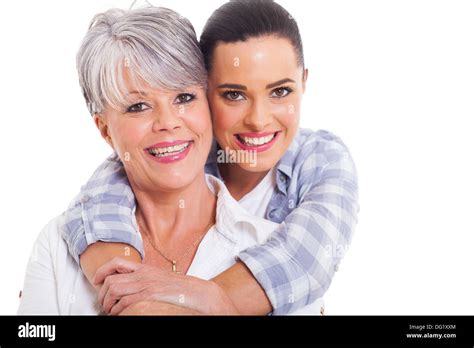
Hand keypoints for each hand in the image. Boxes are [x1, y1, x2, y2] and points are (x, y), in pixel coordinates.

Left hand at [93, 257, 239, 314]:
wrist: (198, 293)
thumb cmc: (181, 289)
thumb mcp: (160, 279)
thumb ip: (144, 279)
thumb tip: (128, 287)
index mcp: (145, 269)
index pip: (117, 263)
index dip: (102, 271)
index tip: (96, 280)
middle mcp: (143, 275)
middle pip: (111, 280)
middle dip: (102, 294)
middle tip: (103, 304)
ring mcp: (146, 285)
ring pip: (114, 291)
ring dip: (108, 304)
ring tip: (110, 311)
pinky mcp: (150, 295)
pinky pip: (125, 303)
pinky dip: (118, 311)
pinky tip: (121, 314)